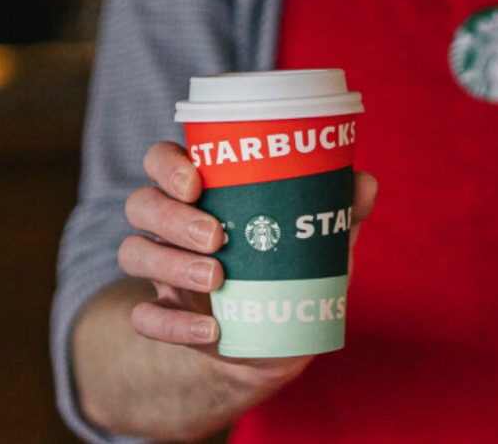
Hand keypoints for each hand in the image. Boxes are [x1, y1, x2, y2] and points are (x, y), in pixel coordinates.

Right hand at [120, 141, 377, 386]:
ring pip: (133, 253)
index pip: (161, 160)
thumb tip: (364, 182)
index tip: (197, 181)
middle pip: (141, 204)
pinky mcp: (166, 314)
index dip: (166, 165)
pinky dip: (172, 325)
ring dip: (171, 265)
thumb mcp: (320, 238)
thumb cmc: (296, 265)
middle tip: (217, 237)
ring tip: (218, 280)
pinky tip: (210, 331)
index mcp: (200, 191)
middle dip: (172, 218)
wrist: (282, 336)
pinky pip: (144, 317)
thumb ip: (341, 209)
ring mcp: (163, 269)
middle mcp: (171, 224)